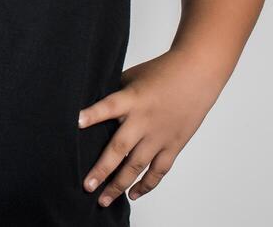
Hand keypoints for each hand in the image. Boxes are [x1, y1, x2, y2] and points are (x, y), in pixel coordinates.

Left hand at [77, 49, 222, 206]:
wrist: (197, 74)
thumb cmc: (162, 72)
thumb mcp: (133, 78)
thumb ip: (116, 96)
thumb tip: (94, 113)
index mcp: (133, 98)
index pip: (108, 106)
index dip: (92, 115)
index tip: (75, 123)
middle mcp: (145, 120)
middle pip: (120, 148)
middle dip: (102, 169)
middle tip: (87, 186)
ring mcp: (160, 135)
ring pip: (138, 166)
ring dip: (120, 185)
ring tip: (104, 200)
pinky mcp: (174, 145)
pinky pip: (159, 170)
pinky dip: (146, 185)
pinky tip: (132, 194)